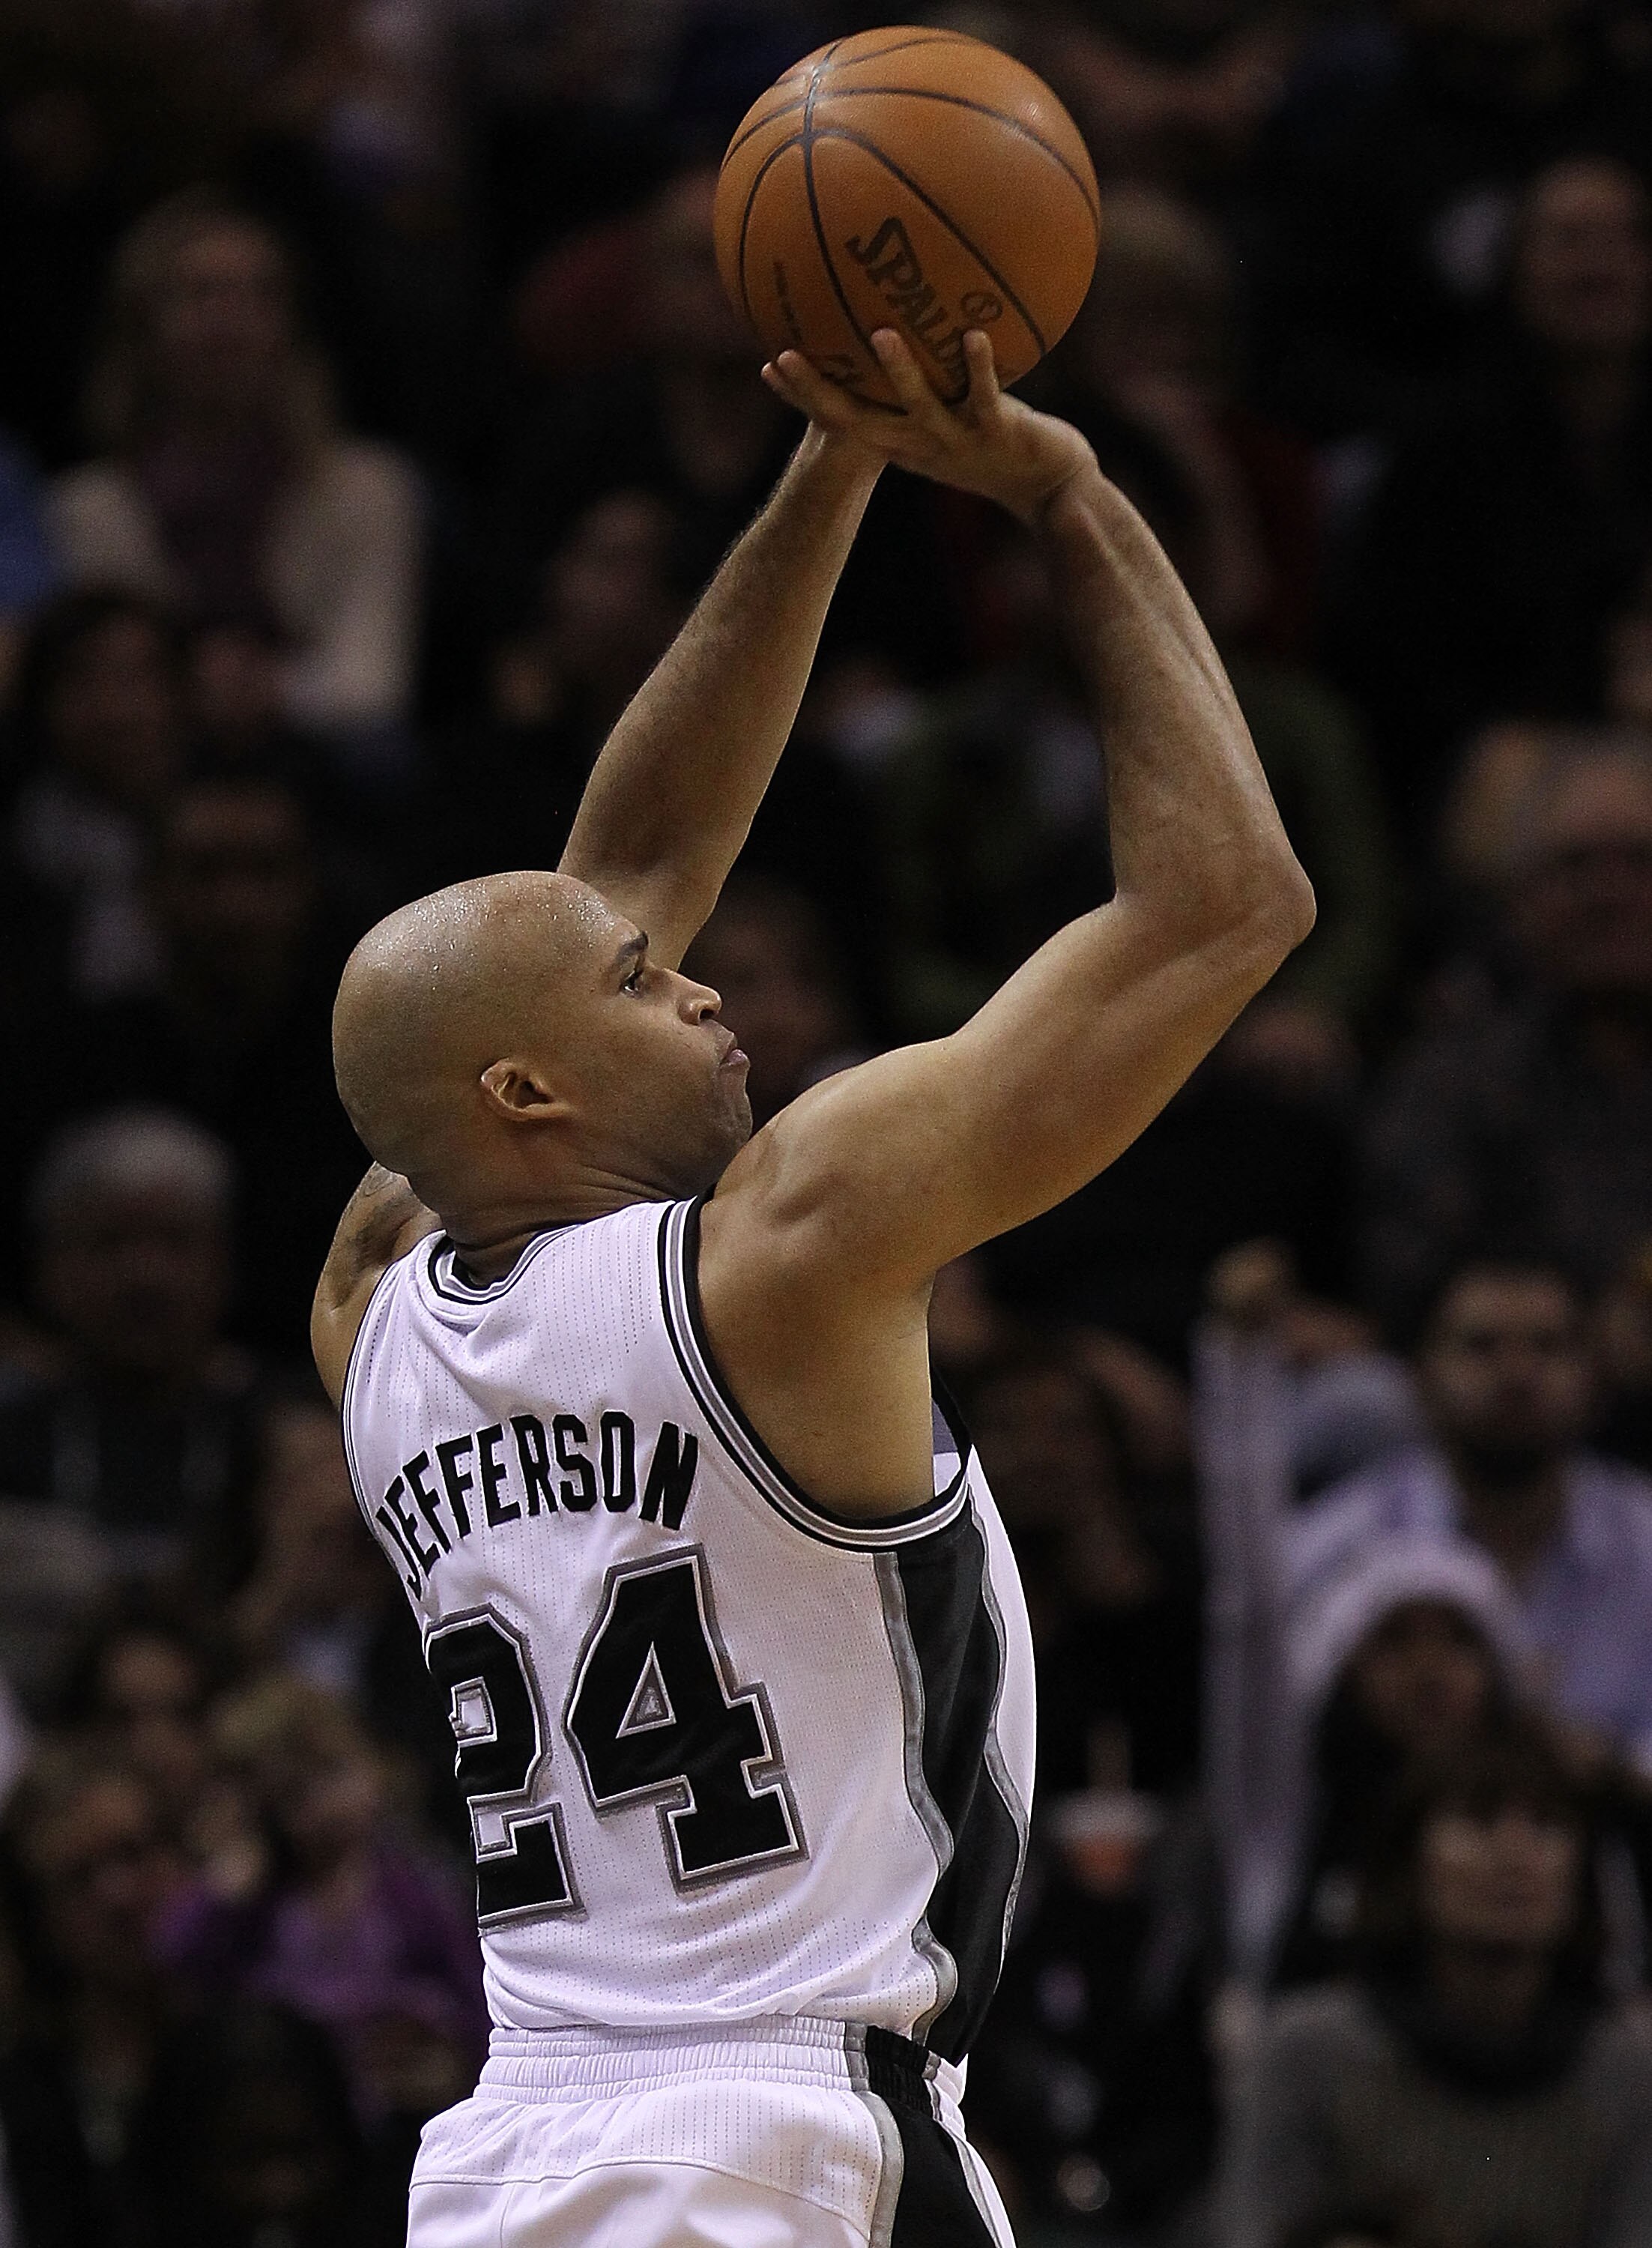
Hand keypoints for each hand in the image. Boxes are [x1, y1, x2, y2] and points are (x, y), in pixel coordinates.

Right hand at [762, 328, 1094, 524]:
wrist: (1046, 483)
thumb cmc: (993, 444)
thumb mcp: (949, 416)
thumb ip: (923, 383)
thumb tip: (900, 327)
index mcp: (902, 439)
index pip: (841, 417)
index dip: (804, 395)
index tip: (768, 365)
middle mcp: (920, 441)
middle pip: (859, 418)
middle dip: (820, 390)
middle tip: (788, 354)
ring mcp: (957, 438)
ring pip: (921, 406)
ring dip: (900, 372)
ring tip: (882, 334)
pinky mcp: (998, 431)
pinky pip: (985, 395)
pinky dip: (979, 366)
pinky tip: (974, 334)